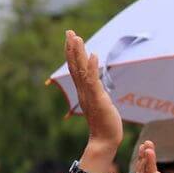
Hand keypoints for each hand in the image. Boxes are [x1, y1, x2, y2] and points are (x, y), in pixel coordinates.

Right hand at [65, 30, 122, 151]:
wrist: (104, 140)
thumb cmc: (104, 124)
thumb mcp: (100, 103)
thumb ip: (96, 92)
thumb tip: (96, 84)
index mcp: (83, 91)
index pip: (76, 69)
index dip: (72, 53)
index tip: (70, 38)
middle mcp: (83, 91)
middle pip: (75, 66)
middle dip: (72, 48)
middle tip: (69, 32)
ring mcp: (89, 95)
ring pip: (82, 71)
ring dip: (79, 54)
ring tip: (77, 38)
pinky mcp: (98, 99)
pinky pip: (93, 81)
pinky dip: (92, 68)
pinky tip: (93, 55)